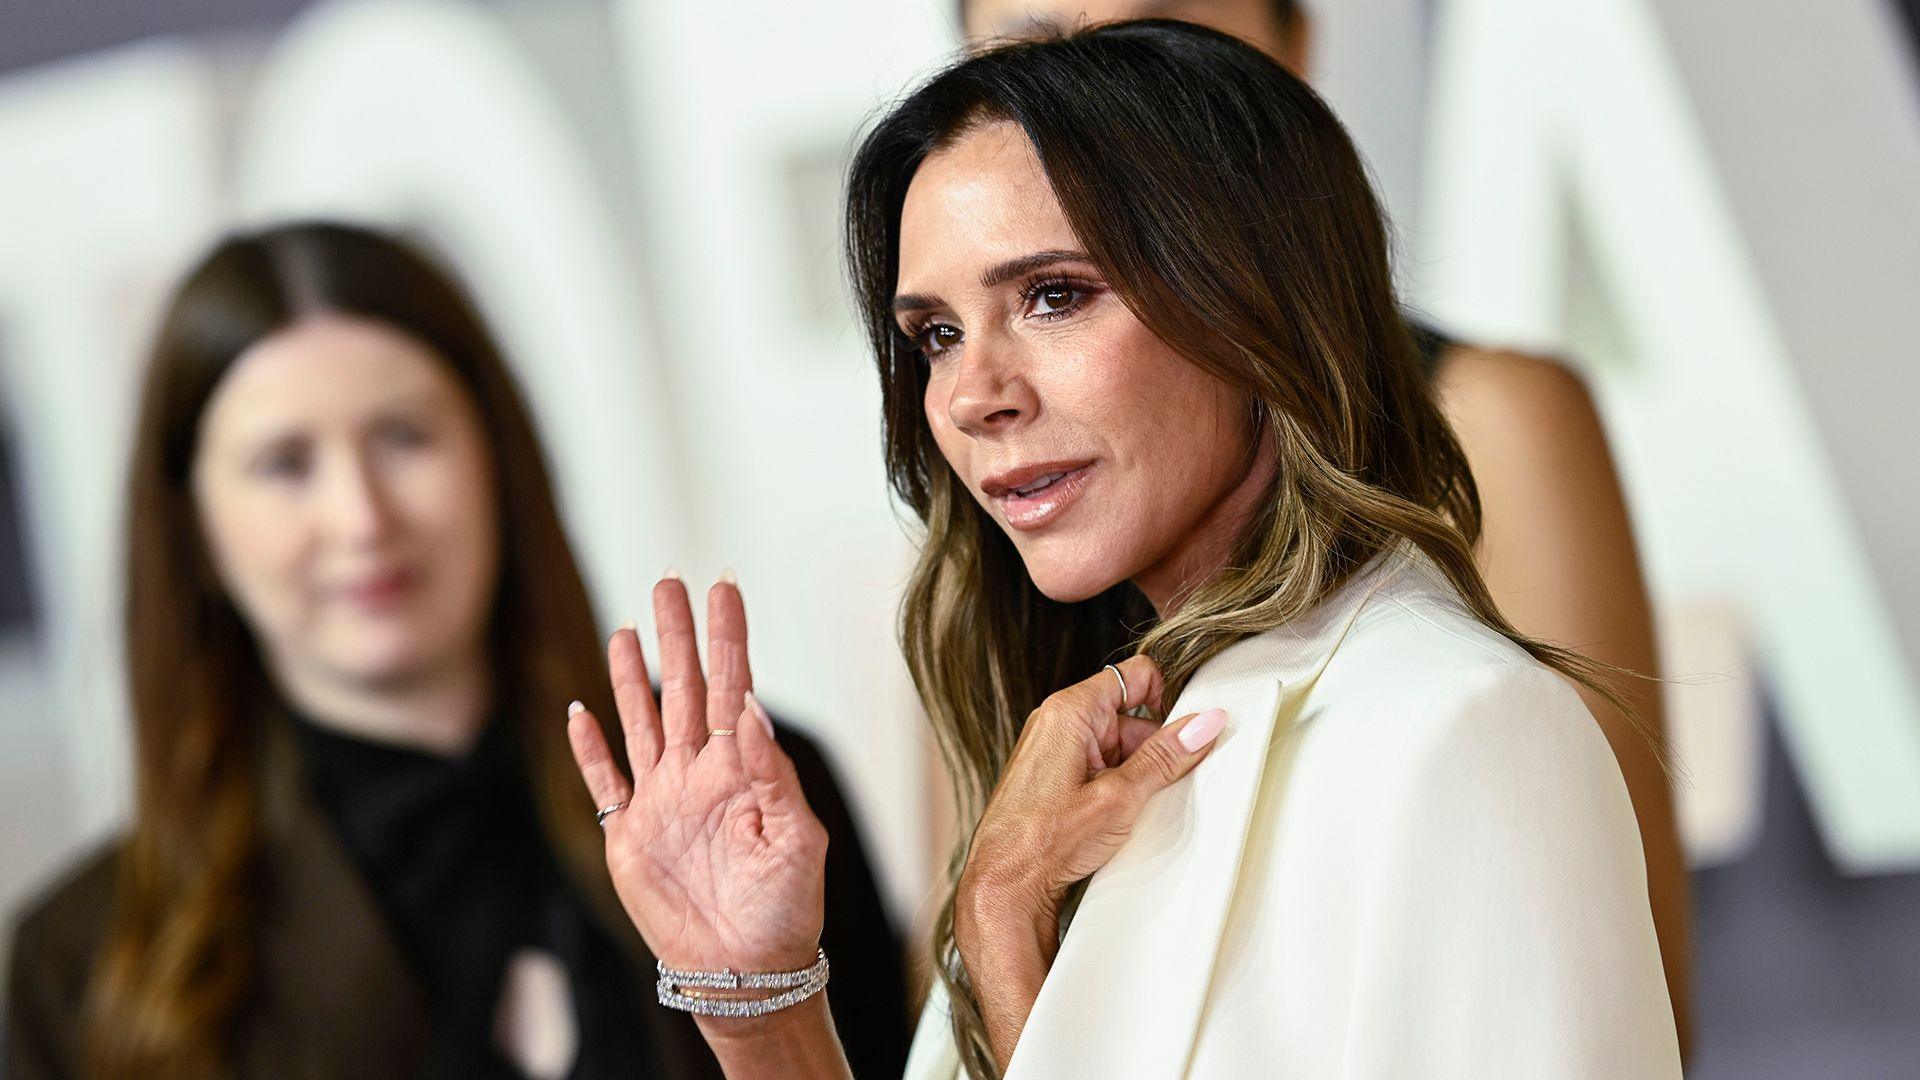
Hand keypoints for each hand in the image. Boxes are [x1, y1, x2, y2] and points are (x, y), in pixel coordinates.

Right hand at [565, 575, 827, 975]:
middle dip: (678, 635)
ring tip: (628, 629)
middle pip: (684, 688)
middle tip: (669, 580)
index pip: (734, 686)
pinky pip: (604, 781)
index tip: (725, 586)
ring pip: (642, 721)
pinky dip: (588, 748)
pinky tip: (578, 711)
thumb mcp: (798, 840)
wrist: (747, 971)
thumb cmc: (787, 910)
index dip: (729, 636)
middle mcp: (699, 774)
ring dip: (633, 676)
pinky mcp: (627, 836)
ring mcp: (661, 802)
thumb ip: (772, 772)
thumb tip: (750, 707)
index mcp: (743, 770)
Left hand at [953, 654, 1225, 1068]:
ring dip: (1136, 773)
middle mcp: (1057, 722)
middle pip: (1130, 716)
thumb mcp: (1119, 797)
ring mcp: (1054, 750)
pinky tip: (1118, 817)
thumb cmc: (1043, 842)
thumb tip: (1202, 724)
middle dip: (1154, 748)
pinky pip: (1099, 767)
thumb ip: (1165, 757)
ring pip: (1117, 746)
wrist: (1003, 885)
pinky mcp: (1054, 777)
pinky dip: (1117, 787)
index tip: (1186, 732)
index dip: (1168, 698)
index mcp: (1070, 711)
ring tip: (1134, 809)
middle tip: (1164, 784)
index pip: (1136, 676)